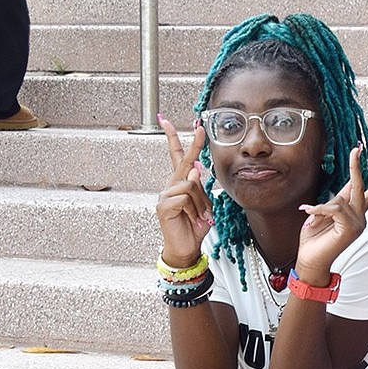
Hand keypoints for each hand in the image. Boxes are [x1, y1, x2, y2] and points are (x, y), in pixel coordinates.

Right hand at [156, 117, 213, 266]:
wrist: (187, 247)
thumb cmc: (196, 225)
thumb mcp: (204, 206)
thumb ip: (200, 189)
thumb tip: (194, 169)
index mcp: (180, 183)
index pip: (177, 157)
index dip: (175, 139)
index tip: (172, 122)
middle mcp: (171, 185)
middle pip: (182, 161)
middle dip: (193, 144)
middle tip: (200, 127)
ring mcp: (165, 195)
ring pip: (190, 185)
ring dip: (201, 203)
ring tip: (202, 217)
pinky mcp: (164, 206)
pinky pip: (184, 198)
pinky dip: (194, 210)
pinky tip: (193, 220)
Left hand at [294, 148, 367, 283]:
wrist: (310, 260)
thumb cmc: (315, 239)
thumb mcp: (324, 215)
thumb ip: (337, 200)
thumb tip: (349, 184)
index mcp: (356, 214)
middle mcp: (360, 218)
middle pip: (362, 187)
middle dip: (356, 167)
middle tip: (356, 149)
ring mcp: (357, 224)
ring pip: (340, 200)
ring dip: (321, 207)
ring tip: (310, 217)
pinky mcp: (350, 229)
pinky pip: (334, 208)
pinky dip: (318, 210)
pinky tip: (307, 213)